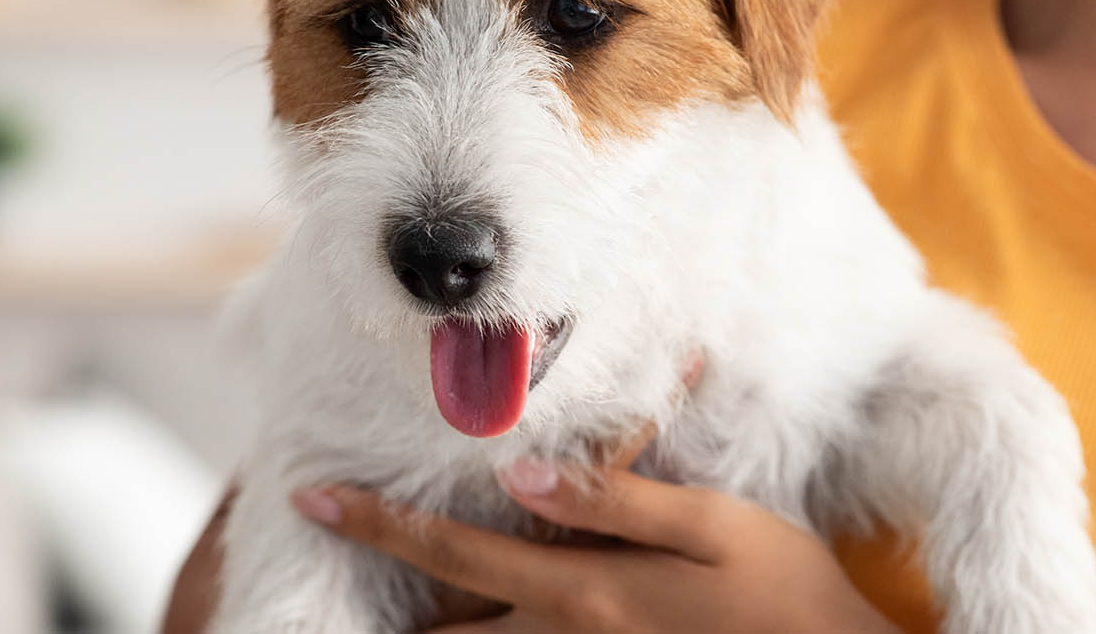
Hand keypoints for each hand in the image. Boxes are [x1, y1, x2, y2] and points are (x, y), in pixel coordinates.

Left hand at [289, 453, 898, 633]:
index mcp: (580, 591)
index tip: (311, 499)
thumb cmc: (784, 595)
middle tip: (329, 557)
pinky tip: (467, 623)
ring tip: (378, 614)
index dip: (375, 525)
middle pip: (438, 633)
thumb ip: (615, 499)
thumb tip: (522, 477)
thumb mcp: (713, 524)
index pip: (449, 552)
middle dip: (378, 611)